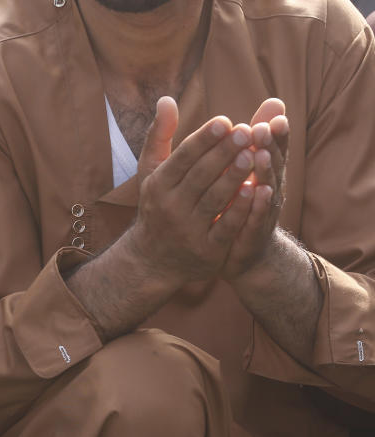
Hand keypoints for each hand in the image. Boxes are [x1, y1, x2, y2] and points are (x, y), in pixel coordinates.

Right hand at [128, 96, 258, 285]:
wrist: (153, 260)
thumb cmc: (157, 204)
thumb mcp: (152, 171)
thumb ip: (160, 134)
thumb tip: (167, 98)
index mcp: (157, 185)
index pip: (182, 158)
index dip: (204, 139)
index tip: (225, 121)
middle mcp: (170, 208)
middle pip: (200, 176)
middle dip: (223, 153)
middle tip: (248, 132)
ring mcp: (187, 230)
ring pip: (214, 200)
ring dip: (235, 177)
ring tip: (256, 154)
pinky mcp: (206, 250)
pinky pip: (226, 227)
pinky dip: (241, 209)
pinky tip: (258, 190)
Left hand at [222, 99, 289, 280]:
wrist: (243, 252)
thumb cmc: (245, 202)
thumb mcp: (251, 168)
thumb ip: (258, 137)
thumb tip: (274, 100)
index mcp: (267, 172)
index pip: (275, 148)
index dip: (277, 133)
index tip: (275, 116)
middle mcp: (270, 189)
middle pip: (273, 165)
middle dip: (269, 146)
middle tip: (262, 128)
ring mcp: (263, 212)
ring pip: (267, 189)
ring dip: (264, 172)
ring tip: (260, 154)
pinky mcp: (251, 233)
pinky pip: (255, 218)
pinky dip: (257, 205)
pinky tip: (257, 192)